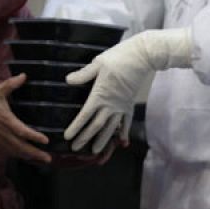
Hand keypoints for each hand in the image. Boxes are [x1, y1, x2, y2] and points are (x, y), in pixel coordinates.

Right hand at [0, 75, 52, 163]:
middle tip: (48, 158)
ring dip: (27, 156)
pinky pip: (6, 152)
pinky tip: (24, 157)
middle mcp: (2, 132)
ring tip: (40, 160)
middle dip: (35, 153)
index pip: (22, 131)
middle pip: (20, 146)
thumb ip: (11, 84)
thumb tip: (24, 75)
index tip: (46, 140)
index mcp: (5, 119)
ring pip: (14, 151)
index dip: (34, 136)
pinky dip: (16, 156)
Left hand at [65, 28, 192, 153]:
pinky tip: (121, 142)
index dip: (76, 127)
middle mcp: (110, 104)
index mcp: (99, 95)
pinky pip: (126, 122)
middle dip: (85, 138)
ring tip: (95, 151)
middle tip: (75, 148)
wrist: (141, 57)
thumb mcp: (97, 64)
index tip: (68, 137)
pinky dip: (123, 132)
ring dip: (103, 140)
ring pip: (111, 128)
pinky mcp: (129, 104)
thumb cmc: (118, 58)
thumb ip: (83, 74)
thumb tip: (68, 80)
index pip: (85, 115)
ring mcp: (121, 106)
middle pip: (96, 126)